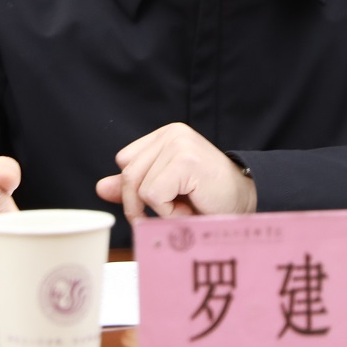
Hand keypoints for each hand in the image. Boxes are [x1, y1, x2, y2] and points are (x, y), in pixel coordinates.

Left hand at [96, 122, 255, 218]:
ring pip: (138, 188)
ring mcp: (178, 144)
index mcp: (165, 135)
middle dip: (143, 204)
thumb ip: (134, 187)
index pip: (125, 162)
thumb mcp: (166, 191)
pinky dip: (169, 212)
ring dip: (160, 209)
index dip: (137, 189)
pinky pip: (153, 195)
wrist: (247, 204)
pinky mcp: (184, 160)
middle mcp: (171, 134)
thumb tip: (100, 187)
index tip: (164, 199)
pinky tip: (191, 207)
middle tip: (175, 210)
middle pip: (127, 176)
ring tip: (186, 206)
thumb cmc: (209, 198)